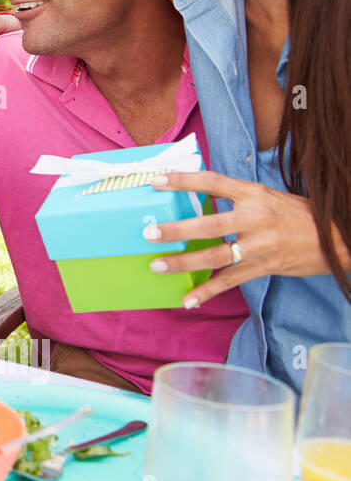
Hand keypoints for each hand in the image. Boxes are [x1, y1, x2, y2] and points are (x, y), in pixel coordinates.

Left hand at [144, 170, 349, 306]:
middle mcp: (256, 217)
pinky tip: (189, 300)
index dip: (183, 180)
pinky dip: (209, 292)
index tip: (156, 180)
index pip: (213, 182)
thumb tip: (200, 199)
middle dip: (176, 230)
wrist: (339, 238)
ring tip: (157, 266)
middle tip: (149, 234)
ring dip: (184, 263)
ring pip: (216, 256)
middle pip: (209, 224)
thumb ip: (237, 197)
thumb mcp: (269, 196)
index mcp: (254, 194)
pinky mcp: (265, 266)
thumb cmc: (298, 215)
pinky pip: (231, 281)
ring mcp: (260, 245)